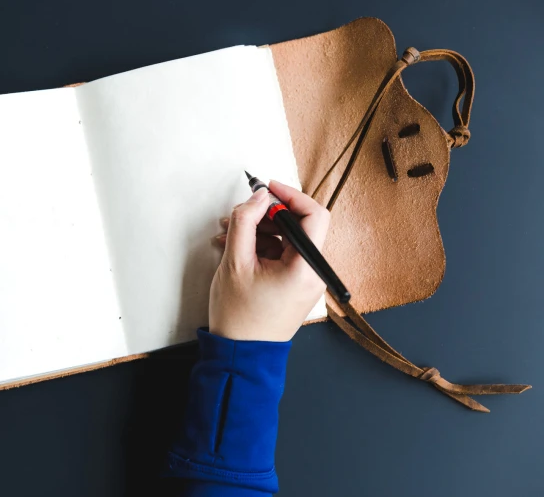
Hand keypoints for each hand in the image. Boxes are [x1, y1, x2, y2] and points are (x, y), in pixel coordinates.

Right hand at [209, 180, 329, 341]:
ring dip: (260, 231)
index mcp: (305, 268)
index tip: (268, 188)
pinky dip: (262, 247)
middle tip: (240, 214)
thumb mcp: (235, 262)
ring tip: (229, 234)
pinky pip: (283, 255)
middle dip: (267, 215)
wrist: (240, 354)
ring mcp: (306, 281)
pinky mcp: (295, 286)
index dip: (291, 195)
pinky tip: (238, 248)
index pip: (314, 215)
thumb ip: (245, 222)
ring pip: (288, 239)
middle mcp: (313, 274)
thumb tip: (258, 197)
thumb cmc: (238, 317)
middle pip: (299, 226)